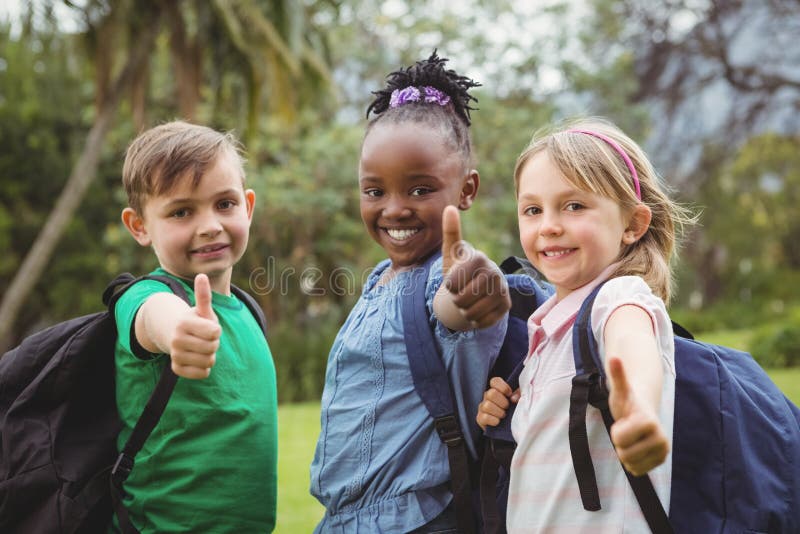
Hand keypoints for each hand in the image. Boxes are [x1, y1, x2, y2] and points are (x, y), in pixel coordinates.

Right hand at [169, 274, 220, 378]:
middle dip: (214, 343)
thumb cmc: (196, 321)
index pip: (215, 332)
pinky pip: (202, 374)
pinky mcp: (177, 368)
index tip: (209, 327)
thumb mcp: (202, 309)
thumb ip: (204, 295)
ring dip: (210, 356)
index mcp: (184, 323)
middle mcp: (177, 339)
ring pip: (208, 362)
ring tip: (201, 347)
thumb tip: (202, 275)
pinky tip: (198, 359)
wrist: (175, 336)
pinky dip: (204, 368)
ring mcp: (175, 354)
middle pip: (213, 348)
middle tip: (205, 338)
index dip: (216, 330)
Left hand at [440, 206, 509, 328]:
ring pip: (473, 312)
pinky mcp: (506, 306)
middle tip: (458, 295)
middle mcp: (494, 272)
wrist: (478, 286)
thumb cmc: (461, 268)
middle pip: (463, 298)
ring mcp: (502, 289)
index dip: (449, 285)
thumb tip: (449, 207)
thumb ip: (451, 232)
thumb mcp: (451, 253)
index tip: (451, 282)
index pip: (454, 280)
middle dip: (456, 300)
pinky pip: (484, 321)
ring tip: (466, 302)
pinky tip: (477, 311)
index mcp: (479, 258)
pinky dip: (475, 320)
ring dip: (464, 311)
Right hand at [476, 377, 519, 429]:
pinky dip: (493, 420)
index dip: (503, 387)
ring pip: (487, 405)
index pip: (494, 381)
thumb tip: (513, 398)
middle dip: (503, 402)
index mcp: (497, 390)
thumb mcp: (521, 401)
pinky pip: (484, 417)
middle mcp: (487, 397)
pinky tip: (498, 422)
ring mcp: (482, 407)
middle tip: (507, 408)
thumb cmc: (515, 412)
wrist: (510, 430)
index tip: (510, 395)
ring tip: (504, 416)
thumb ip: (520, 395)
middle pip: (491, 393)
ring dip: (499, 412)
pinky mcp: (480, 418)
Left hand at [607, 356, 668, 475]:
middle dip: (621, 443)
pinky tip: (636, 448)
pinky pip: (637, 471)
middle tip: (627, 431)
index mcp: (649, 421)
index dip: (616, 431)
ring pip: (630, 464)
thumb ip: (618, 375)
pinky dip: (632, 463)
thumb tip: (614, 357)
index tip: (624, 421)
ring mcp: (663, 451)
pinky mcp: (661, 461)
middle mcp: (661, 438)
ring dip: (626, 453)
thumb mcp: (620, 390)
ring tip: (632, 438)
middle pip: (624, 454)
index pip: (619, 439)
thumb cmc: (628, 401)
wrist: (643, 413)